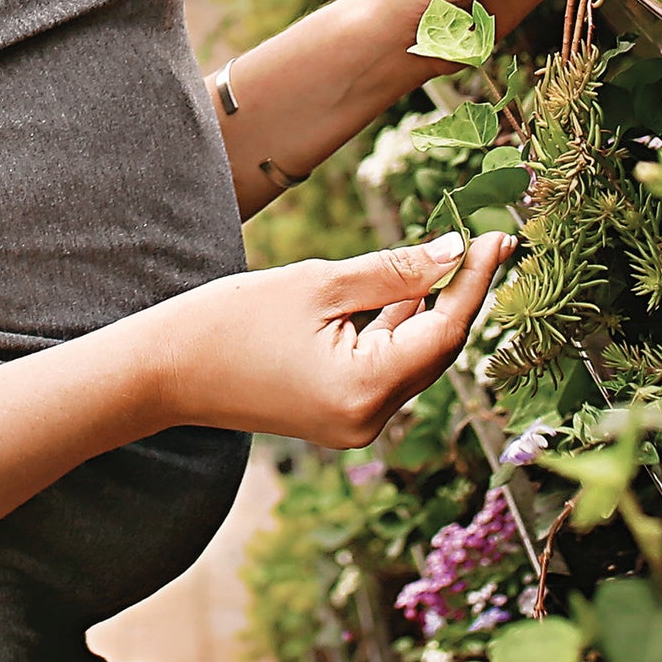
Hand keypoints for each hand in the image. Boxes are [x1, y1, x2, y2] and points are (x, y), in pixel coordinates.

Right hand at [134, 232, 513, 446]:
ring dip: (428, 310)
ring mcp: (352, 423)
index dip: (474, 283)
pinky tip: (405, 293)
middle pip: (434, 351)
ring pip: (409, 359)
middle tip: (483, 240)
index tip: (497, 239)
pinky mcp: (335, 415)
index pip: (445, 332)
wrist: (163, 371)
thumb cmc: (230, 321)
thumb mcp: (316, 285)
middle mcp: (369, 419)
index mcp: (367, 389)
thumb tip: (453, 254)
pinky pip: (382, 369)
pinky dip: (394, 331)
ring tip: (450, 257)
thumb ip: (392, 272)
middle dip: (458, 295)